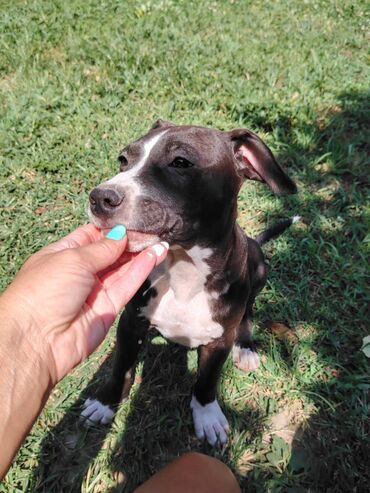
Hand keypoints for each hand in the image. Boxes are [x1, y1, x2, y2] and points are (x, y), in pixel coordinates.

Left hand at [0, 224, 167, 383]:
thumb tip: (121, 234)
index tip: (133, 219)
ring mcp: (95, 290)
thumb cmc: (46, 289)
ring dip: (141, 254)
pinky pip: (127, 285)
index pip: (91, 236)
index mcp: (63, 254)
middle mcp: (80, 271)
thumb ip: (102, 247)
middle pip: (110, 252)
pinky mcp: (109, 307)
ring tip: (161, 240)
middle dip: (129, 241)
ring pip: (122, 268)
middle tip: (153, 228)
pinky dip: (141, 270)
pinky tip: (156, 255)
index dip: (112, 229)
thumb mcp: (72, 259)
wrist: (38, 339)